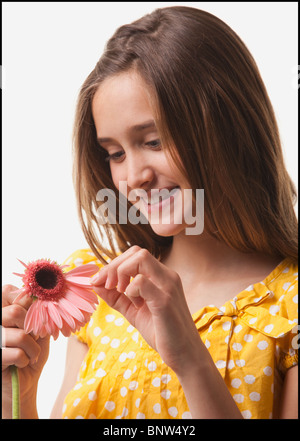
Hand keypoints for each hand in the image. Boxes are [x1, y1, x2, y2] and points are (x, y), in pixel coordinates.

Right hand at [2, 284, 49, 414]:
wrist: (25, 380)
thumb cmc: (32, 349)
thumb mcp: (39, 326)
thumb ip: (38, 311)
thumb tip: (44, 298)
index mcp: (1, 308)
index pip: (10, 292)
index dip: (28, 304)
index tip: (36, 318)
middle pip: (15, 312)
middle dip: (32, 328)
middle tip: (35, 338)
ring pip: (19, 334)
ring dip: (33, 347)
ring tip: (32, 353)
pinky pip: (16, 353)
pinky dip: (26, 359)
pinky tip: (22, 363)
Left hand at [91, 246, 201, 374]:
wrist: (185, 355)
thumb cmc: (162, 332)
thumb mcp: (133, 311)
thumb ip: (115, 296)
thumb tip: (95, 284)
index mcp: (161, 276)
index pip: (135, 254)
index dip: (114, 264)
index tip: (100, 282)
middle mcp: (167, 276)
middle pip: (136, 252)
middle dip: (114, 266)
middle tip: (107, 286)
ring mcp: (168, 286)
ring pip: (140, 258)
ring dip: (121, 273)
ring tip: (120, 293)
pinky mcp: (165, 301)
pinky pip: (141, 282)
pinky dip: (130, 290)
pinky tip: (135, 305)